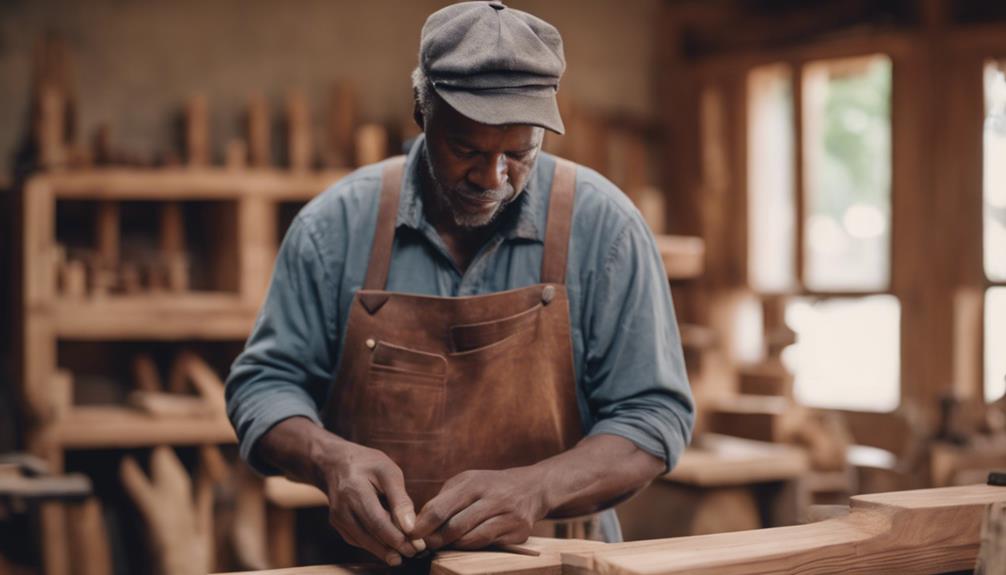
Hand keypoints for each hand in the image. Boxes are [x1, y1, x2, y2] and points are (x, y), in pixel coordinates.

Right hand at [311, 436, 422, 564]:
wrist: (335, 463)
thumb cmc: (368, 464)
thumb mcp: (388, 472)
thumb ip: (400, 499)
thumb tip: (410, 527)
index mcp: (354, 490)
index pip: (376, 521)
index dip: (396, 537)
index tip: (415, 546)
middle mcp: (342, 507)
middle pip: (369, 534)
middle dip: (392, 548)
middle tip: (413, 553)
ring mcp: (337, 517)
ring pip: (362, 541)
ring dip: (383, 550)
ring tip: (403, 553)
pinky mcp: (337, 524)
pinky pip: (357, 539)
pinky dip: (373, 544)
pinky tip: (388, 546)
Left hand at [412, 467, 547, 549]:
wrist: (533, 487)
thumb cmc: (490, 485)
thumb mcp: (467, 481)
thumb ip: (444, 498)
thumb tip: (419, 521)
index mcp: (474, 482)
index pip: (440, 507)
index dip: (423, 525)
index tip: (410, 535)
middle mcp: (492, 497)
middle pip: (455, 526)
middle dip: (435, 539)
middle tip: (423, 546)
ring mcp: (507, 515)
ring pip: (471, 538)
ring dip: (452, 545)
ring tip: (441, 546)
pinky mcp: (518, 531)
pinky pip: (488, 544)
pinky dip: (472, 546)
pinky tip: (464, 545)